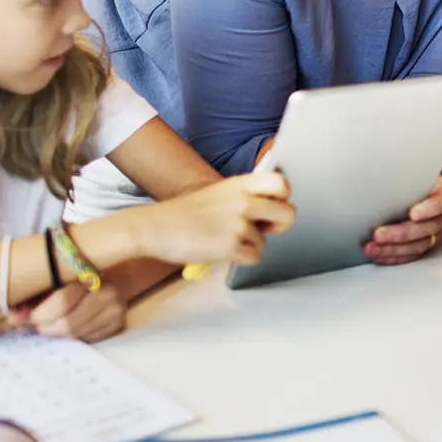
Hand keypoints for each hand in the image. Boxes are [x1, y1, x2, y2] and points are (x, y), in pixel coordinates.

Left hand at [9, 279, 125, 341]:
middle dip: (46, 328)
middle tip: (38, 324)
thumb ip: (34, 297)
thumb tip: (12, 319)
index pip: (62, 302)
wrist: (119, 275)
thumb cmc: (80, 274)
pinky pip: (88, 339)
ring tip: (52, 324)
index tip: (31, 316)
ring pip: (76, 334)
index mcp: (89, 275)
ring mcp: (115, 311)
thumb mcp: (57, 279)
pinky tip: (72, 324)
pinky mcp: (118, 325)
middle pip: (68, 324)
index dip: (41, 314)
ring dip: (58, 333)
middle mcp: (106, 294)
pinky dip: (74, 335)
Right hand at [126, 171, 294, 266]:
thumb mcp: (217, 193)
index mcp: (239, 184)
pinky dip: (241, 258)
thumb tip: (267, 209)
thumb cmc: (183, 213)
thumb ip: (243, 197)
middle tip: (266, 229)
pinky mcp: (230, 245)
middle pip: (288, 213)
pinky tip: (223, 251)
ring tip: (225, 240)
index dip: (284, 197)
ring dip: (250, 245)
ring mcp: (238, 223)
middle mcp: (243, 201)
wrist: (154, 227)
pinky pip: (253, 257)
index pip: (281, 182)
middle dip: (280, 225)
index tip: (273, 206)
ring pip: (266, 241)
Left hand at [367, 175, 441, 264]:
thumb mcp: (421, 166)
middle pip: (427, 228)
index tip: (413, 214)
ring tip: (373, 248)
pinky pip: (411, 254)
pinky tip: (379, 255)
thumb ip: (410, 166)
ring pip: (418, 245)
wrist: (429, 184)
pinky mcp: (425, 242)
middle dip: (401, 234)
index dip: (429, 209)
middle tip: (379, 234)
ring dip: (393, 248)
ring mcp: (436, 231)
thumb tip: (388, 156)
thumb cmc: (423, 175)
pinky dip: (394, 256)